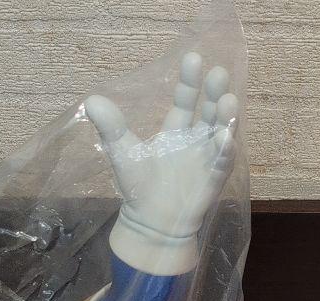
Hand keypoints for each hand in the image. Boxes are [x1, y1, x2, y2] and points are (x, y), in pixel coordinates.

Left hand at [85, 52, 237, 273]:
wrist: (150, 223)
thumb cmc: (138, 188)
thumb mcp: (122, 153)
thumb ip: (111, 127)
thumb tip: (92, 100)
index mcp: (175, 131)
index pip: (186, 101)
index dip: (190, 81)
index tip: (193, 59)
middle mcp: (195, 141)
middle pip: (209, 111)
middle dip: (213, 92)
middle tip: (217, 73)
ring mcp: (207, 159)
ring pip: (221, 131)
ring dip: (226, 117)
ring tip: (227, 100)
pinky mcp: (213, 178)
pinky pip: (222, 161)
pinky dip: (225, 149)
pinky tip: (225, 135)